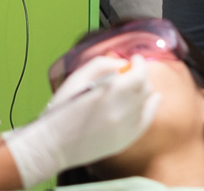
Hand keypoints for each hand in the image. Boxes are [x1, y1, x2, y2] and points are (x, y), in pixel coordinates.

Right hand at [2, 54, 160, 188]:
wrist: (53, 144)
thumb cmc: (62, 108)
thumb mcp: (78, 76)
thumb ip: (103, 64)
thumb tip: (122, 64)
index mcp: (112, 91)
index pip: (139, 73)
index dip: (139, 63)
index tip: (134, 59)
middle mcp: (124, 109)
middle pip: (145, 86)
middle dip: (140, 75)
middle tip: (131, 72)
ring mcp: (126, 127)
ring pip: (147, 102)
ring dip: (143, 90)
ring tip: (133, 86)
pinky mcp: (125, 140)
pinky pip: (146, 121)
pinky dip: (150, 108)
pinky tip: (150, 101)